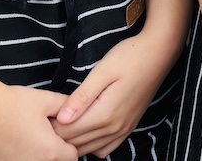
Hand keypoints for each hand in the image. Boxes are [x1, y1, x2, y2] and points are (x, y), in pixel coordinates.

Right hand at [0, 84, 76, 160]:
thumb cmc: (9, 104)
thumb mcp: (45, 100)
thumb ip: (65, 106)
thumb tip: (77, 109)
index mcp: (50, 152)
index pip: (72, 157)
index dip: (68, 145)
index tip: (59, 137)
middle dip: (50, 153)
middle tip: (40, 138)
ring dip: (31, 157)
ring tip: (21, 141)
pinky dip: (10, 158)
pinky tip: (5, 146)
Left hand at [53, 29, 180, 156]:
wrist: (159, 52)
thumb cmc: (130, 56)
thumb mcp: (103, 70)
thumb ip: (82, 96)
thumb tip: (61, 118)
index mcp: (105, 114)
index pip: (68, 132)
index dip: (51, 125)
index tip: (42, 113)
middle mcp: (114, 127)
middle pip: (76, 143)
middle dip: (58, 135)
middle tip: (47, 118)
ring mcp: (123, 129)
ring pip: (89, 149)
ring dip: (73, 141)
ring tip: (63, 123)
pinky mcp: (128, 127)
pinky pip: (106, 148)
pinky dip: (92, 146)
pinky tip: (85, 131)